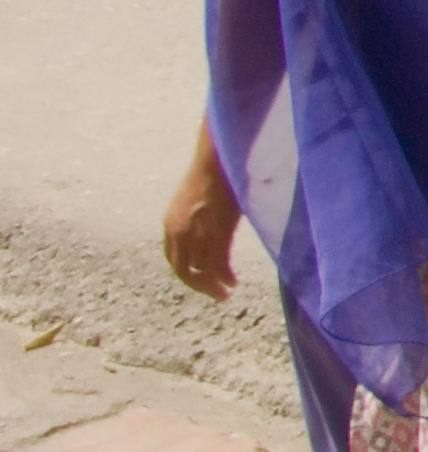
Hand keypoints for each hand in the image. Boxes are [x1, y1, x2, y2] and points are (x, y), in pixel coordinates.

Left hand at [162, 126, 239, 302]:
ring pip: (202, 271)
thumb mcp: (197, 200)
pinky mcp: (215, 233)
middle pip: (184, 271)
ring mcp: (196, 234)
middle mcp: (179, 232)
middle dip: (199, 285)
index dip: (187, 274)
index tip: (202, 279)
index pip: (174, 260)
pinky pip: (218, 264)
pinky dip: (224, 276)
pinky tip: (233, 281)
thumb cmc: (213, 171)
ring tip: (225, 293)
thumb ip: (197, 219)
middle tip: (215, 294)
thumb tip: (209, 231)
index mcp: (171, 224)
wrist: (218, 157)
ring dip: (213, 286)